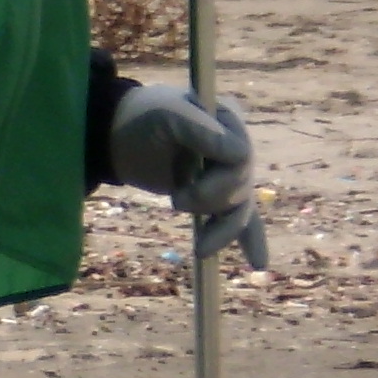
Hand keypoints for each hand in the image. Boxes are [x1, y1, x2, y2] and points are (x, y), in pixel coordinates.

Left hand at [106, 81, 268, 268]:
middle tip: (176, 200)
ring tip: (200, 248)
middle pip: (241, 186)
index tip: (184, 178)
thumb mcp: (167, 115)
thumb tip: (240, 155)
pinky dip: (251, 240)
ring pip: (240, 208)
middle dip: (209, 199)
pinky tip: (258, 262)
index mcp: (230, 121)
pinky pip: (241, 218)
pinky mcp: (216, 196)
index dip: (219, 174)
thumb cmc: (143, 119)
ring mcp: (227, 173)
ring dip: (222, 230)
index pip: (241, 156)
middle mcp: (236, 146)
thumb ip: (202, 130)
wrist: (119, 135)